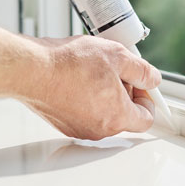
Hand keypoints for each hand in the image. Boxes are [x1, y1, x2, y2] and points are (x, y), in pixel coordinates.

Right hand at [23, 36, 161, 140]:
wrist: (32, 70)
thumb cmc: (69, 64)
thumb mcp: (117, 56)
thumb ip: (141, 70)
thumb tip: (152, 79)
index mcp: (118, 117)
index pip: (147, 118)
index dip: (147, 97)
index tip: (139, 82)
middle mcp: (100, 130)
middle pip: (124, 116)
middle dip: (124, 94)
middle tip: (113, 71)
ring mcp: (80, 130)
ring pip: (104, 114)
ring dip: (104, 96)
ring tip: (92, 72)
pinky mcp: (64, 125)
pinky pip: (84, 114)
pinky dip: (85, 100)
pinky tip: (76, 80)